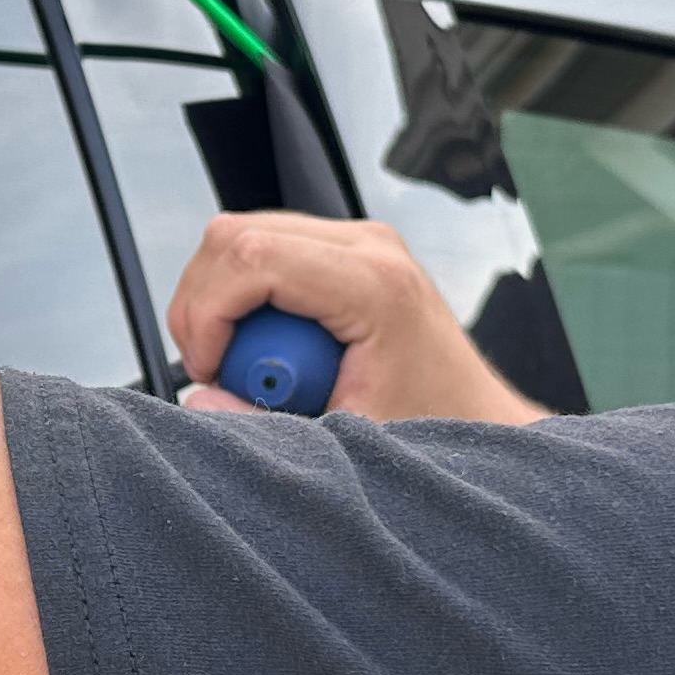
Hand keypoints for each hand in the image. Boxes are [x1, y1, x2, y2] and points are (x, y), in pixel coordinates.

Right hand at [169, 213, 551, 425]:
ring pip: (237, 239)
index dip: (208, 313)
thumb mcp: (346, 436)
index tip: (209, 370)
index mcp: (375, 285)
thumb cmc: (429, 427)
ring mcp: (356, 240)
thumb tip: (200, 398)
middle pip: (233, 237)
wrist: (474, 417)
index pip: (252, 257)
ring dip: (220, 303)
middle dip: (203, 307)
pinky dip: (244, 298)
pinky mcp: (343, 249)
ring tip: (251, 365)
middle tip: (216, 371)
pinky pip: (261, 252)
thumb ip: (266, 420)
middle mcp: (367, 245)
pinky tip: (272, 346)